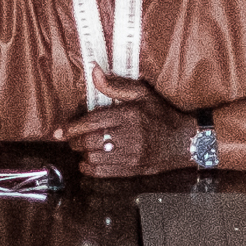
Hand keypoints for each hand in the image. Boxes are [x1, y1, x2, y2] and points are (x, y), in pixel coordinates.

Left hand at [55, 78, 194, 180]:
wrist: (184, 141)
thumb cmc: (161, 115)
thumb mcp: (142, 94)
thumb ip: (115, 86)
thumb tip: (94, 72)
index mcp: (130, 115)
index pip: (92, 122)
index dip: (72, 127)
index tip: (61, 130)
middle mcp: (129, 136)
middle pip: (90, 141)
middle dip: (75, 141)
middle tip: (71, 138)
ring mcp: (131, 155)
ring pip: (95, 158)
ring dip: (82, 154)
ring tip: (81, 148)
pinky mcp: (133, 170)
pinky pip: (104, 172)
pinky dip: (90, 169)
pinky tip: (88, 163)